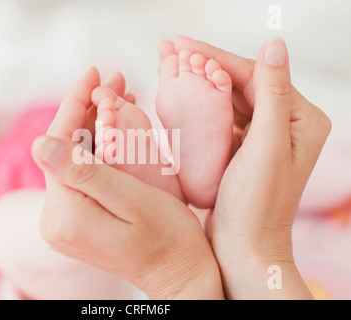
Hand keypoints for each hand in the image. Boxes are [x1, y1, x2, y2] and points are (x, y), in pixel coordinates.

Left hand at [33, 67, 223, 298]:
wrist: (179, 274)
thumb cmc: (168, 238)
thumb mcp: (131, 200)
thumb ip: (84, 173)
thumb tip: (38, 143)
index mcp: (66, 213)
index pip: (59, 144)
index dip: (74, 103)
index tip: (94, 72)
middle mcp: (56, 219)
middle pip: (64, 148)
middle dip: (87, 108)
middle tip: (115, 79)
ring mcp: (64, 220)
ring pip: (73, 157)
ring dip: (94, 124)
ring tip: (120, 94)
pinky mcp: (76, 219)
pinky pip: (82, 172)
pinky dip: (98, 146)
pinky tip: (115, 125)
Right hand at [170, 36, 330, 298]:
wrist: (243, 249)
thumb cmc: (257, 207)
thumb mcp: (266, 148)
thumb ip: (271, 95)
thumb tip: (275, 45)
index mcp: (301, 120)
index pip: (257, 76)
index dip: (218, 57)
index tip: (184, 44)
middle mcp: (285, 125)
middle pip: (242, 84)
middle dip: (206, 65)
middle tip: (171, 48)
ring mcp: (262, 138)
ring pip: (229, 100)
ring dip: (201, 83)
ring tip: (171, 65)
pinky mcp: (242, 151)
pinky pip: (221, 120)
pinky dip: (201, 107)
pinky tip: (182, 96)